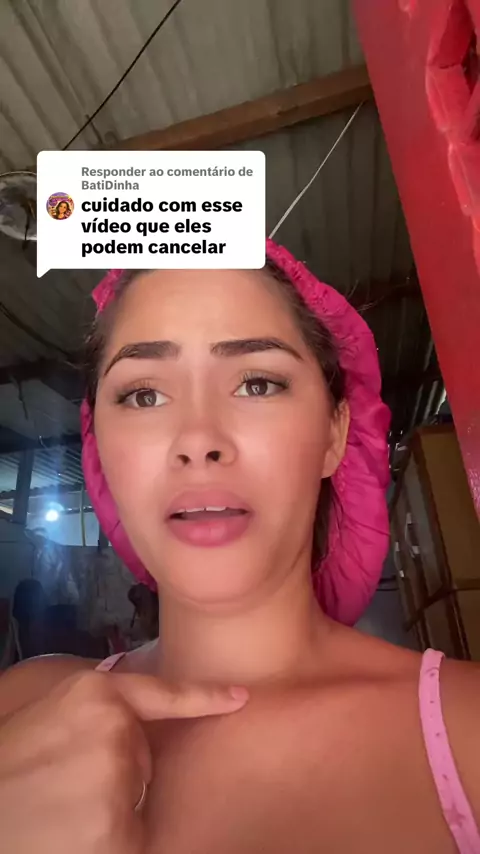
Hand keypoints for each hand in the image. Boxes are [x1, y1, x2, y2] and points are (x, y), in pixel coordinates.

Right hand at [0, 669, 247, 853]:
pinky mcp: (117, 824)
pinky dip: (109, 843)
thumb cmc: (8, 764)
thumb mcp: (51, 717)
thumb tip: (135, 728)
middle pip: (142, 760)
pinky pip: (131, 836)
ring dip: (109, 812)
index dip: (205, 698)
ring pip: (135, 801)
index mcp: (94, 693)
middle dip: (117, 776)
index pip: (163, 694)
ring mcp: (119, 775)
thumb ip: (96, 716)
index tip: (241, 698)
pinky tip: (72, 835)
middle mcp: (115, 727)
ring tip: (61, 813)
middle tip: (63, 787)